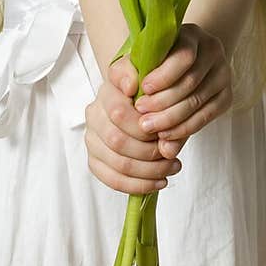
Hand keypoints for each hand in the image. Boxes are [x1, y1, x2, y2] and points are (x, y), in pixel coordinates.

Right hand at [84, 53, 183, 196]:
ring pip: (118, 164)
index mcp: (106, 93)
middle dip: (150, 152)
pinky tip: (160, 182)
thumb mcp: (154, 80)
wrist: (139, 103)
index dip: (144, 127)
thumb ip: (147, 81)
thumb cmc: (150, 94)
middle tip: (173, 154)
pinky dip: (139, 185)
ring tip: (172, 167)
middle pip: (118, 142)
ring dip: (150, 171)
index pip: (119, 113)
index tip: (165, 131)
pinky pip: (113, 180)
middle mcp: (94, 116)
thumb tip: (132, 88)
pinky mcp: (95, 161)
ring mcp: (92, 140)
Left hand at [133, 23, 231, 154]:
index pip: (184, 55)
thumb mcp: (136, 59)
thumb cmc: (153, 61)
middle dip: (163, 103)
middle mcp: (213, 51)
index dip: (164, 75)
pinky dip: (185, 128)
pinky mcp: (226, 96)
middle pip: (191, 82)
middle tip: (141, 117)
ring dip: (171, 119)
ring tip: (149, 128)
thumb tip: (129, 89)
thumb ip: (125, 70)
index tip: (144, 89)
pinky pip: (207, 116)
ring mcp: (223, 74)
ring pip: (198, 101)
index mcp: (192, 35)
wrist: (180, 67)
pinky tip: (166, 135)